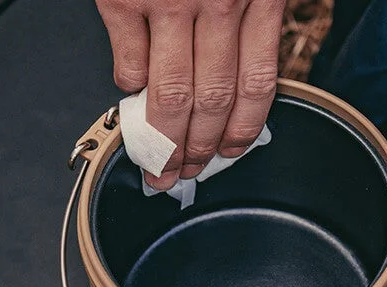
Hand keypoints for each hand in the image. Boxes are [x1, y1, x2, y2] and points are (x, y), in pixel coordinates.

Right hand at [96, 0, 284, 188]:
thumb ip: (246, 16)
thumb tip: (231, 79)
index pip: (256, 83)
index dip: (243, 127)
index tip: (229, 151)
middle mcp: (219, 2)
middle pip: (214, 98)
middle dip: (199, 146)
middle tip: (187, 170)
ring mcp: (170, 1)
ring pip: (172, 94)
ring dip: (163, 138)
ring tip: (158, 161)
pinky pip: (130, 63)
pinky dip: (130, 86)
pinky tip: (131, 93)